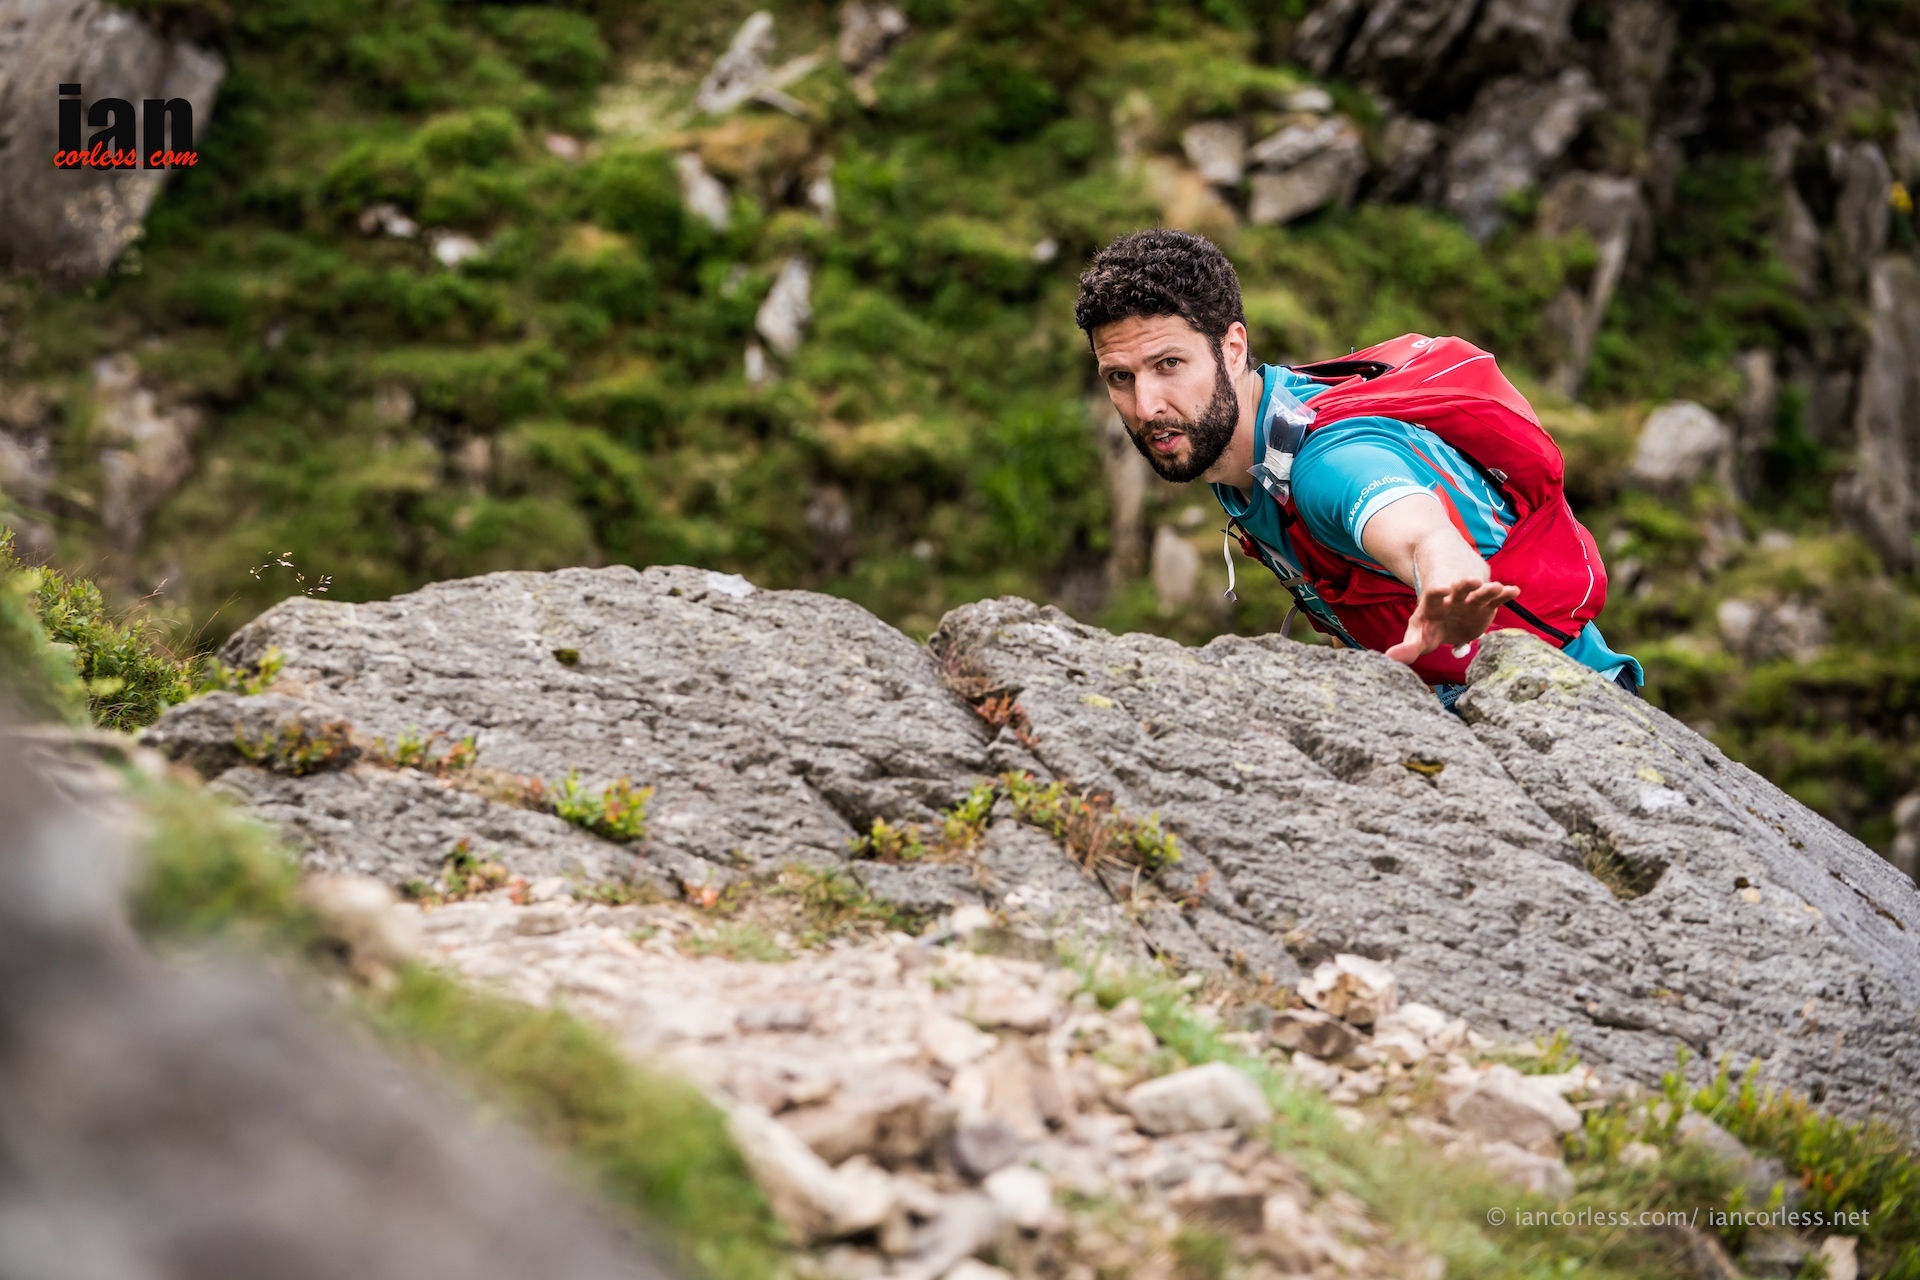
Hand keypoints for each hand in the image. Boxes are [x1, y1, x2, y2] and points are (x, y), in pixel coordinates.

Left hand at [1384, 577, 1519, 664]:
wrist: (1448, 619)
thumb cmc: (1430, 628)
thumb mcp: (1418, 637)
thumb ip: (1408, 647)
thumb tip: (1390, 658)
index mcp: (1433, 605)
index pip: (1433, 596)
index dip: (1437, 592)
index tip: (1441, 589)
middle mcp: (1453, 600)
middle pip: (1459, 589)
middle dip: (1465, 585)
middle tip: (1473, 581)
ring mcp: (1471, 601)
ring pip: (1480, 593)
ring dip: (1488, 589)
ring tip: (1497, 587)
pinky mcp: (1486, 606)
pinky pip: (1496, 599)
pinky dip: (1505, 594)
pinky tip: (1514, 591)